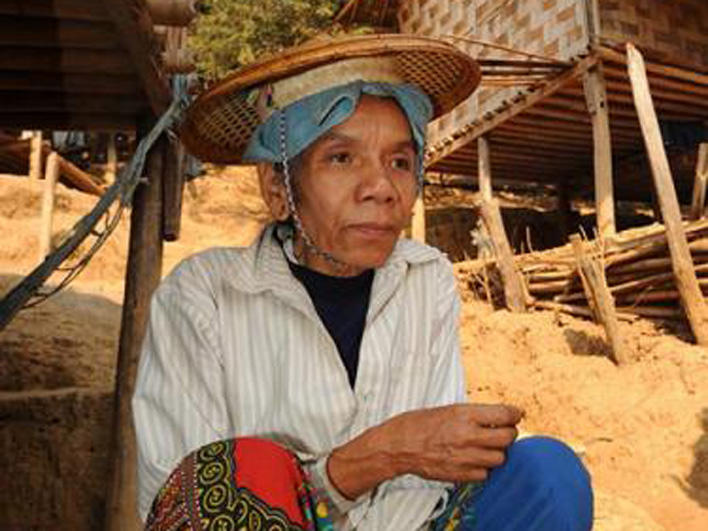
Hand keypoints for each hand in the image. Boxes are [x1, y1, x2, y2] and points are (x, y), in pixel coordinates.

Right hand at [327, 403, 521, 499]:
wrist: (399, 445)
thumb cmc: (421, 423)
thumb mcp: (449, 409)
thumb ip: (475, 414)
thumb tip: (501, 416)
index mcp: (464, 415)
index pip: (505, 415)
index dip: (514, 414)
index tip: (515, 414)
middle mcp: (468, 436)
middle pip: (508, 438)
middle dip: (508, 433)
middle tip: (501, 430)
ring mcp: (465, 457)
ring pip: (500, 458)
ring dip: (496, 452)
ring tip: (484, 446)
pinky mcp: (460, 474)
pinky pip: (485, 474)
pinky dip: (483, 468)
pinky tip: (473, 460)